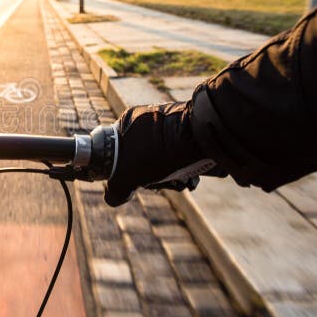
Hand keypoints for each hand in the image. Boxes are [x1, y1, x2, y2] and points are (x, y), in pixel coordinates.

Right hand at [103, 101, 221, 206]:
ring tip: (181, 182)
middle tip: (160, 183)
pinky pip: (183, 152)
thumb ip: (116, 189)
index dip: (125, 170)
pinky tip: (192, 176)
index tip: (134, 181)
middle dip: (152, 176)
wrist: (204, 135)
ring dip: (171, 175)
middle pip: (144, 157)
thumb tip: (112, 198)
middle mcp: (149, 118)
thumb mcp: (128, 175)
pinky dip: (186, 166)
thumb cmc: (160, 151)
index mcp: (128, 121)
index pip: (119, 151)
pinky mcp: (191, 128)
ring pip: (164, 157)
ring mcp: (171, 121)